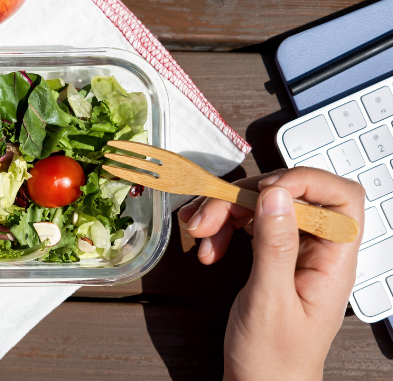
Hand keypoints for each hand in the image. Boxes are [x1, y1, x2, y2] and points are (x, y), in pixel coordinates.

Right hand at [178, 167, 364, 380]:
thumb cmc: (272, 357)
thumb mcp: (269, 301)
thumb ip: (275, 245)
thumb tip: (277, 194)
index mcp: (333, 261)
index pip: (341, 199)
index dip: (307, 182)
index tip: (265, 190)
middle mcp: (317, 250)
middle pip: (290, 196)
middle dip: (244, 199)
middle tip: (208, 219)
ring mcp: (293, 250)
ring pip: (263, 205)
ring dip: (225, 212)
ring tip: (200, 235)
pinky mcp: (271, 253)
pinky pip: (247, 223)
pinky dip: (222, 227)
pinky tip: (207, 246)